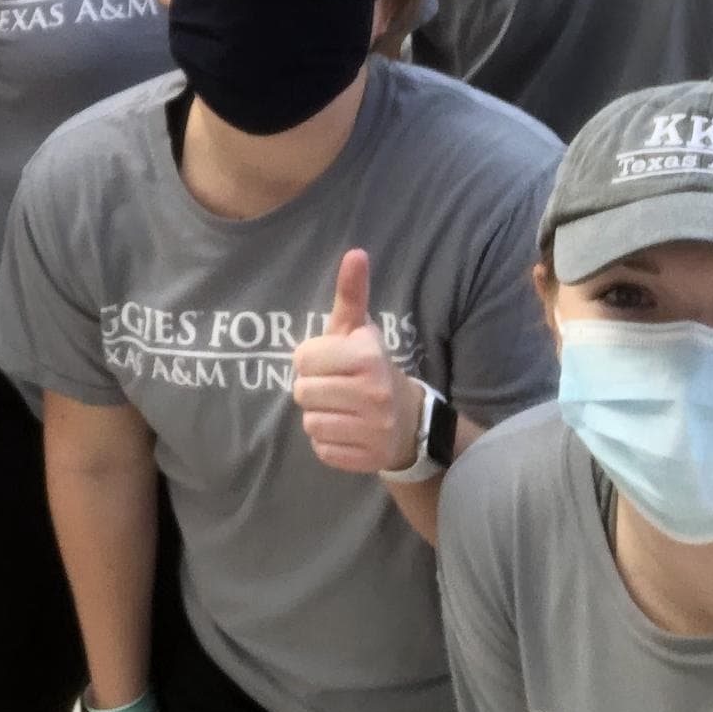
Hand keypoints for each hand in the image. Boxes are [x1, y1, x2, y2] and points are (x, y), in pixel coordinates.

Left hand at [291, 250, 418, 474]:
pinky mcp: (366, 459)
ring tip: (343, 409)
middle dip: (314, 388)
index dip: (311, 360)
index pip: (302, 359)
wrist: (410, 420)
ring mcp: (372, 430)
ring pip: (310, 422)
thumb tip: (355, 252)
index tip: (331, 362)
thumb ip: (351, 293)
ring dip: (321, 415)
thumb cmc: (370, 367)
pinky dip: (330, 441)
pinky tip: (349, 430)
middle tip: (336, 387)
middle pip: (302, 393)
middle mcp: (373, 393)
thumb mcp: (359, 330)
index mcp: (367, 357)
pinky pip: (322, 449)